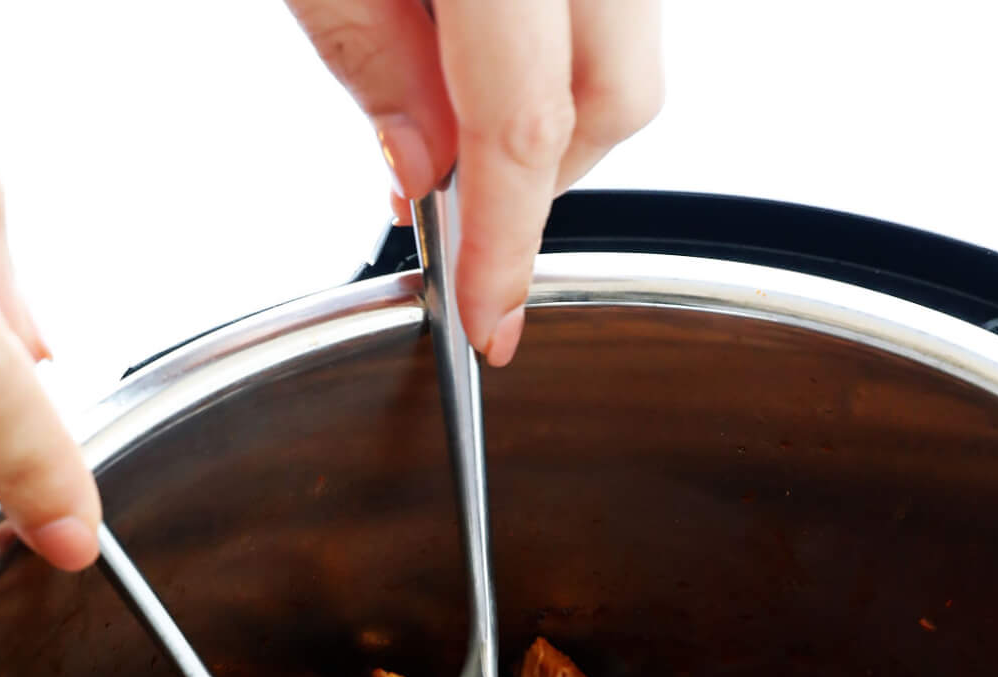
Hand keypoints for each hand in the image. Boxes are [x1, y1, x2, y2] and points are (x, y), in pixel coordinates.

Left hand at [287, 0, 662, 364]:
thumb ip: (372, 55)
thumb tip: (420, 170)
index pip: (525, 128)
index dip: (504, 244)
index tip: (485, 324)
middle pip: (616, 101)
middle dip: (542, 180)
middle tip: (456, 207)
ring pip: (625, 57)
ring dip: (550, 110)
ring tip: (449, 113)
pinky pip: (611, 8)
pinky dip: (555, 51)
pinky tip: (479, 52)